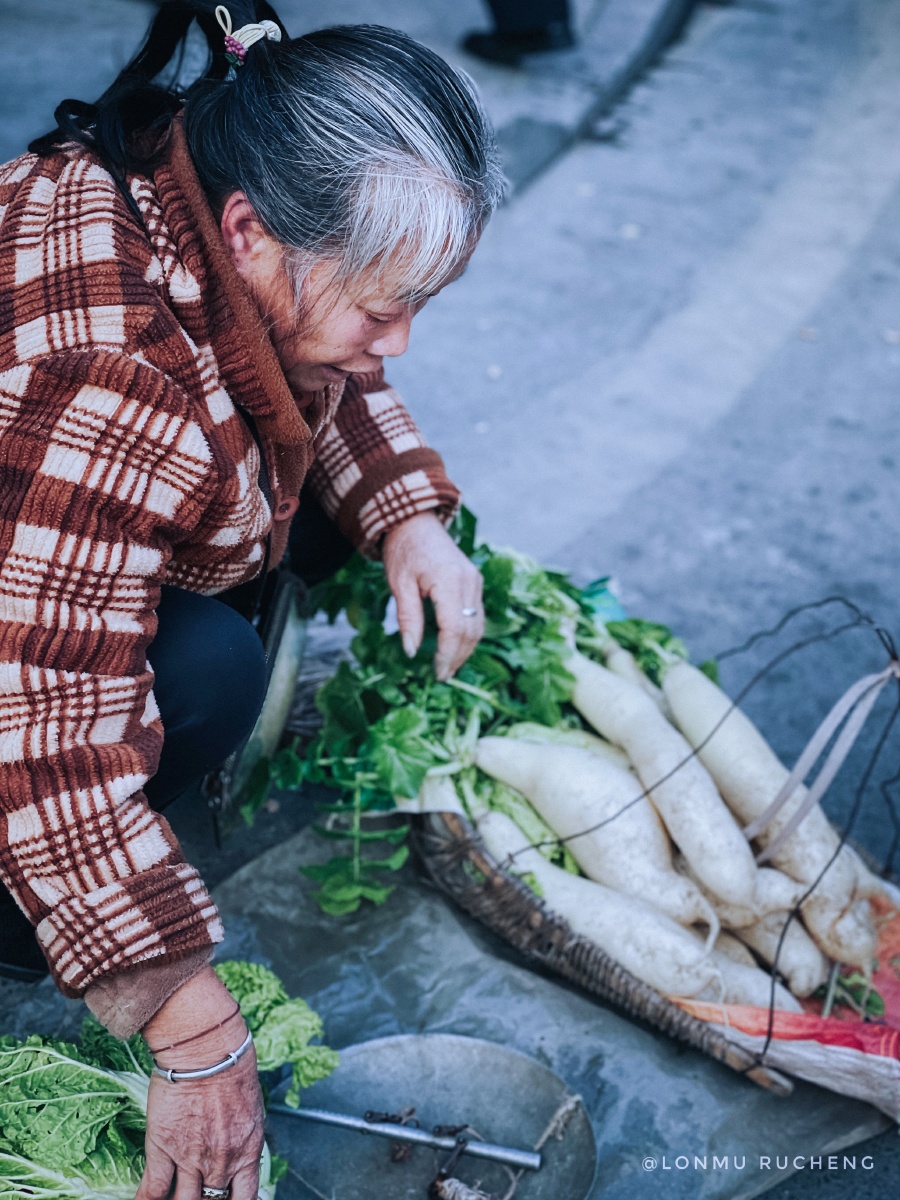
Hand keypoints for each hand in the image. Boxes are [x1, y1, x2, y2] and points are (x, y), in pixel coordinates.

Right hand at [137, 968, 264, 1199]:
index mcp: (247, 1153)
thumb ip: (243, 1138)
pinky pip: (152, 1190)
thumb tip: (240, 1150)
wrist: (207, 1051)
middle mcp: (221, 1163)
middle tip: (198, 1195)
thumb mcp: (251, 1110)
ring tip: (174, 1198)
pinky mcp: (163, 1149)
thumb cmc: (233, 1070)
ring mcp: (191, 1159)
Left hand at [382, 512, 483, 680]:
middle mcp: (468, 581)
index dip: (448, 655)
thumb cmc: (403, 551)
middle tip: (442, 676)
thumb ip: (408, 619)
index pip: (455, 628)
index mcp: (449, 581)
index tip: (438, 673)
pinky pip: (477, 615)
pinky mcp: (474, 582)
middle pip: (471, 630)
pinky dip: (467, 634)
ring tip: (449, 667)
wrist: (415, 522)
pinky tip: (455, 647)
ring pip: (478, 625)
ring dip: (465, 648)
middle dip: (458, 657)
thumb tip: (412, 652)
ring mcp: (474, 581)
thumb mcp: (398, 585)